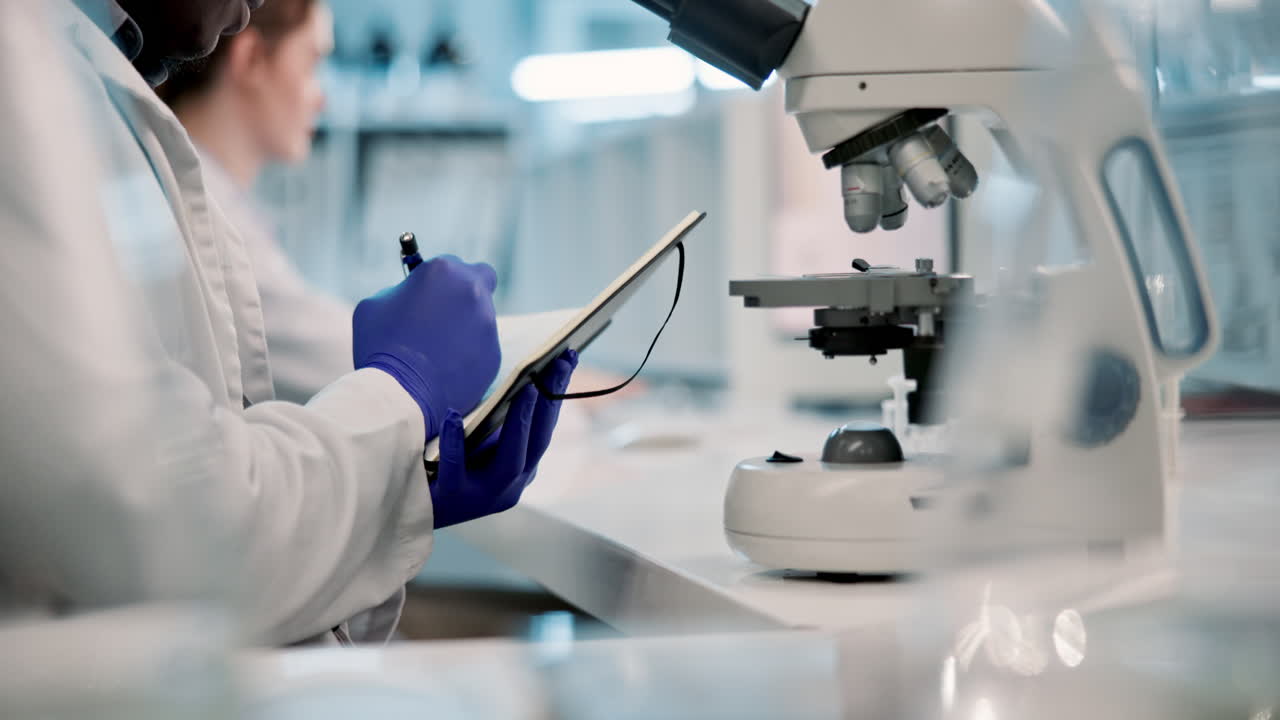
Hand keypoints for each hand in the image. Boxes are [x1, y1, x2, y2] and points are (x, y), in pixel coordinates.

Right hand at [353, 256, 499, 439]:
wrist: (400, 392)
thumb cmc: (381, 345)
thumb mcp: (376, 304)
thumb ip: (401, 291)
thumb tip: (412, 294)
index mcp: (443, 271)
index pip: (452, 264)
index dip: (440, 280)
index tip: (431, 293)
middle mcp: (472, 291)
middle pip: (481, 280)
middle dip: (467, 290)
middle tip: (448, 310)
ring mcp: (488, 323)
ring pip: (482, 316)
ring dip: (466, 325)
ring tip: (438, 349)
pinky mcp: (494, 354)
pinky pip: (483, 348)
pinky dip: (470, 354)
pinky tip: (446, 367)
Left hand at [431, 350, 577, 528]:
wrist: (411, 510)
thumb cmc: (448, 468)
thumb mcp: (480, 444)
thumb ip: (500, 422)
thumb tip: (520, 375)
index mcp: (520, 471)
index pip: (546, 430)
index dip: (558, 394)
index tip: (567, 357)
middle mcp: (510, 487)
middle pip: (537, 443)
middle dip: (549, 403)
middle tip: (555, 365)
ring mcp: (482, 497)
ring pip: (509, 460)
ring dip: (520, 423)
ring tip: (526, 389)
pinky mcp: (451, 500)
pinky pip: (455, 468)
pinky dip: (455, 441)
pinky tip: (452, 416)